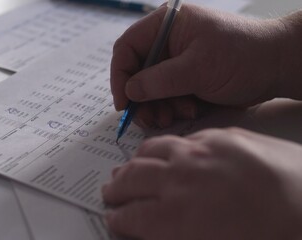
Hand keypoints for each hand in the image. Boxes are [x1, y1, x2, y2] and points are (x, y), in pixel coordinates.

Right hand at [102, 128, 301, 239]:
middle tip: (110, 193)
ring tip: (128, 169)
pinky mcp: (222, 137)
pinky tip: (164, 152)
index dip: (117, 218)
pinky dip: (164, 147)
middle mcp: (182, 180)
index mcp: (177, 217)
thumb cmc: (274, 235)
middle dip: (116, 188)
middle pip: (132, 179)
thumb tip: (155, 231)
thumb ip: (173, 236)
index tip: (113, 218)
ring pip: (151, 150)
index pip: (130, 215)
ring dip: (134, 163)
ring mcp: (201, 153)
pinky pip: (181, 139)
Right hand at [111, 4, 290, 127]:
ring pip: (150, 88)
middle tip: (149, 118)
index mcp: (166, 25)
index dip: (120, 76)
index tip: (123, 102)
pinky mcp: (184, 79)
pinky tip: (188, 111)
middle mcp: (167, 42)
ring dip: (158, 106)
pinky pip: (166, 96)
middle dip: (142, 98)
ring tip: (173, 116)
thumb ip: (160, 80)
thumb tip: (129, 91)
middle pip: (136, 72)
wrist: (276, 68)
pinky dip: (172, 108)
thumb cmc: (242, 56)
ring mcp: (175, 61)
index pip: (128, 47)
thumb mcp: (198, 67)